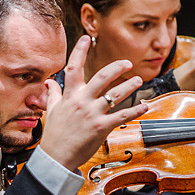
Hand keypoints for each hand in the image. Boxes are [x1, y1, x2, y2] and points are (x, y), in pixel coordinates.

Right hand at [41, 35, 145, 169]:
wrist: (57, 157)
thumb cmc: (55, 135)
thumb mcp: (52, 111)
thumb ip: (54, 94)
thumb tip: (50, 83)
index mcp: (70, 95)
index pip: (73, 68)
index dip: (79, 51)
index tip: (86, 37)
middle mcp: (82, 101)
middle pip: (102, 77)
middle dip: (117, 67)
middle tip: (128, 63)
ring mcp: (93, 114)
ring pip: (115, 95)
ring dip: (129, 86)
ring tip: (139, 81)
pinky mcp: (102, 127)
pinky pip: (123, 116)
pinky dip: (136, 110)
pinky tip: (144, 106)